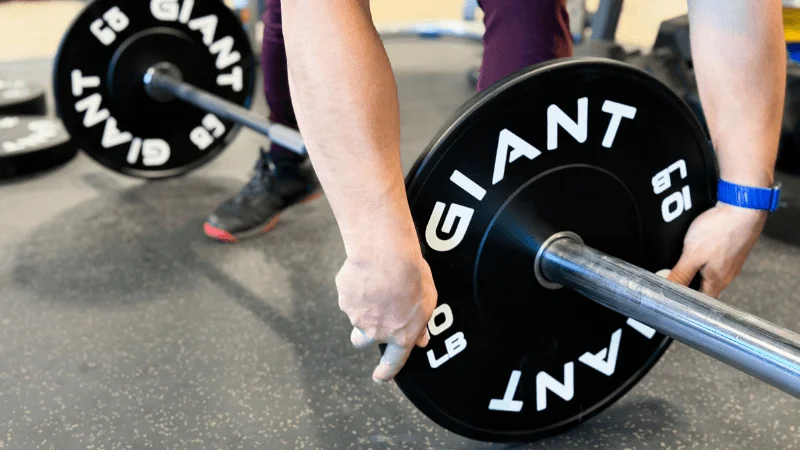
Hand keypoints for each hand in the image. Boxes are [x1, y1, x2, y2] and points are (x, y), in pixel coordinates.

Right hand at [336, 247, 437, 382]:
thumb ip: (420, 324)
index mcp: (400, 335)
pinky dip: (355, 287)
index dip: (386, 372)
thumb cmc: (412, 276)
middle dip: (363, 332)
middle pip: (361, 341)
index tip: (380, 376)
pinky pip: (348, 295)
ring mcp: (356, 316)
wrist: (386, 255)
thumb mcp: (427, 301)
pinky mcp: (344, 299)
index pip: (393, 362)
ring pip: (355, 315)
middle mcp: (375, 332)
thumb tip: (421, 340)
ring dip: (362, 304)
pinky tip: (367, 272)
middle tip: (372, 314)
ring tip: (377, 280)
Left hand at [668, 203, 766, 296]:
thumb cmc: (721, 230)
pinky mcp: (732, 248)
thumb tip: (669, 290)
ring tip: (684, 262)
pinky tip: (700, 248)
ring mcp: (731, 261)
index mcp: (717, 281)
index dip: (686, 301)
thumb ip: (681, 274)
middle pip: (705, 287)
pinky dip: (705, 256)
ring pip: (710, 272)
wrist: (743, 207)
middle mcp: (727, 274)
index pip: (701, 301)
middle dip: (689, 284)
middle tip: (675, 278)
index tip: (673, 295)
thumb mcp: (692, 254)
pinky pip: (716, 258)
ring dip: (697, 269)